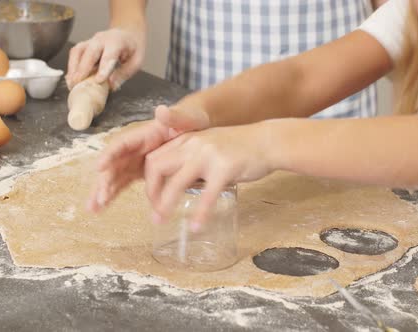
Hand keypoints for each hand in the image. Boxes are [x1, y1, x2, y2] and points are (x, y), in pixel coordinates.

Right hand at [66, 27, 144, 89]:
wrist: (127, 34)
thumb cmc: (132, 49)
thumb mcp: (136, 61)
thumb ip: (124, 73)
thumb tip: (111, 86)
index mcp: (117, 42)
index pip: (109, 55)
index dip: (103, 68)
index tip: (98, 80)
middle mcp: (102, 39)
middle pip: (90, 52)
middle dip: (83, 68)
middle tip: (78, 84)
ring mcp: (91, 41)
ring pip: (78, 51)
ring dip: (73, 68)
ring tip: (71, 83)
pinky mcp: (84, 45)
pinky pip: (75, 54)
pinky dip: (71, 66)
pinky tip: (71, 78)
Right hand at [87, 104, 209, 212]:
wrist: (199, 127)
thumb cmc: (193, 120)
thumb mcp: (188, 117)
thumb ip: (176, 117)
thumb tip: (161, 110)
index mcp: (145, 134)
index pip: (122, 143)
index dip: (109, 155)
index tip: (99, 167)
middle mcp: (136, 147)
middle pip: (114, 163)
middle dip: (105, 181)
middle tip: (99, 199)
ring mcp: (137, 160)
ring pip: (115, 176)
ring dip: (104, 192)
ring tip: (93, 209)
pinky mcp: (141, 171)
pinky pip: (124, 183)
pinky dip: (114, 194)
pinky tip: (103, 207)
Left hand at [144, 122, 274, 229]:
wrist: (268, 141)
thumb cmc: (239, 147)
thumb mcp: (208, 145)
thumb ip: (191, 159)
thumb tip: (175, 183)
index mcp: (186, 139)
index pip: (154, 158)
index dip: (149, 181)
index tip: (154, 198)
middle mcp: (193, 144)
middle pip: (157, 168)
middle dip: (151, 192)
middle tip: (156, 212)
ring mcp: (208, 155)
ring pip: (176, 183)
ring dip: (165, 205)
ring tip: (161, 222)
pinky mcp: (225, 168)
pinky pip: (207, 196)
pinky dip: (199, 214)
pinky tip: (196, 227)